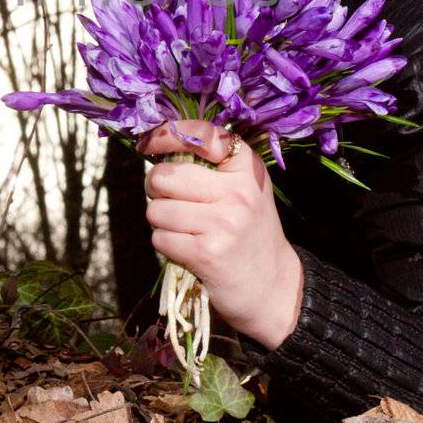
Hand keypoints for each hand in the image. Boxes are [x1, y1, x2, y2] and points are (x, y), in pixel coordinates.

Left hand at [137, 120, 303, 350]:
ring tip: (187, 230)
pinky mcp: (207, 253)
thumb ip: (210, 166)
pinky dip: (166, 245)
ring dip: (161, 222)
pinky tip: (189, 249)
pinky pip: (160, 238)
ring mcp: (224, 222)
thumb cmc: (249, 232)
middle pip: (164, 175)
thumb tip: (154, 145)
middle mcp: (238, 191)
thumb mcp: (244, 189)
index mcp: (248, 168)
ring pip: (156, 210)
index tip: (148, 144)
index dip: (166, 135)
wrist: (274, 287)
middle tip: (171, 201)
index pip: (202, 135)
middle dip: (156, 189)